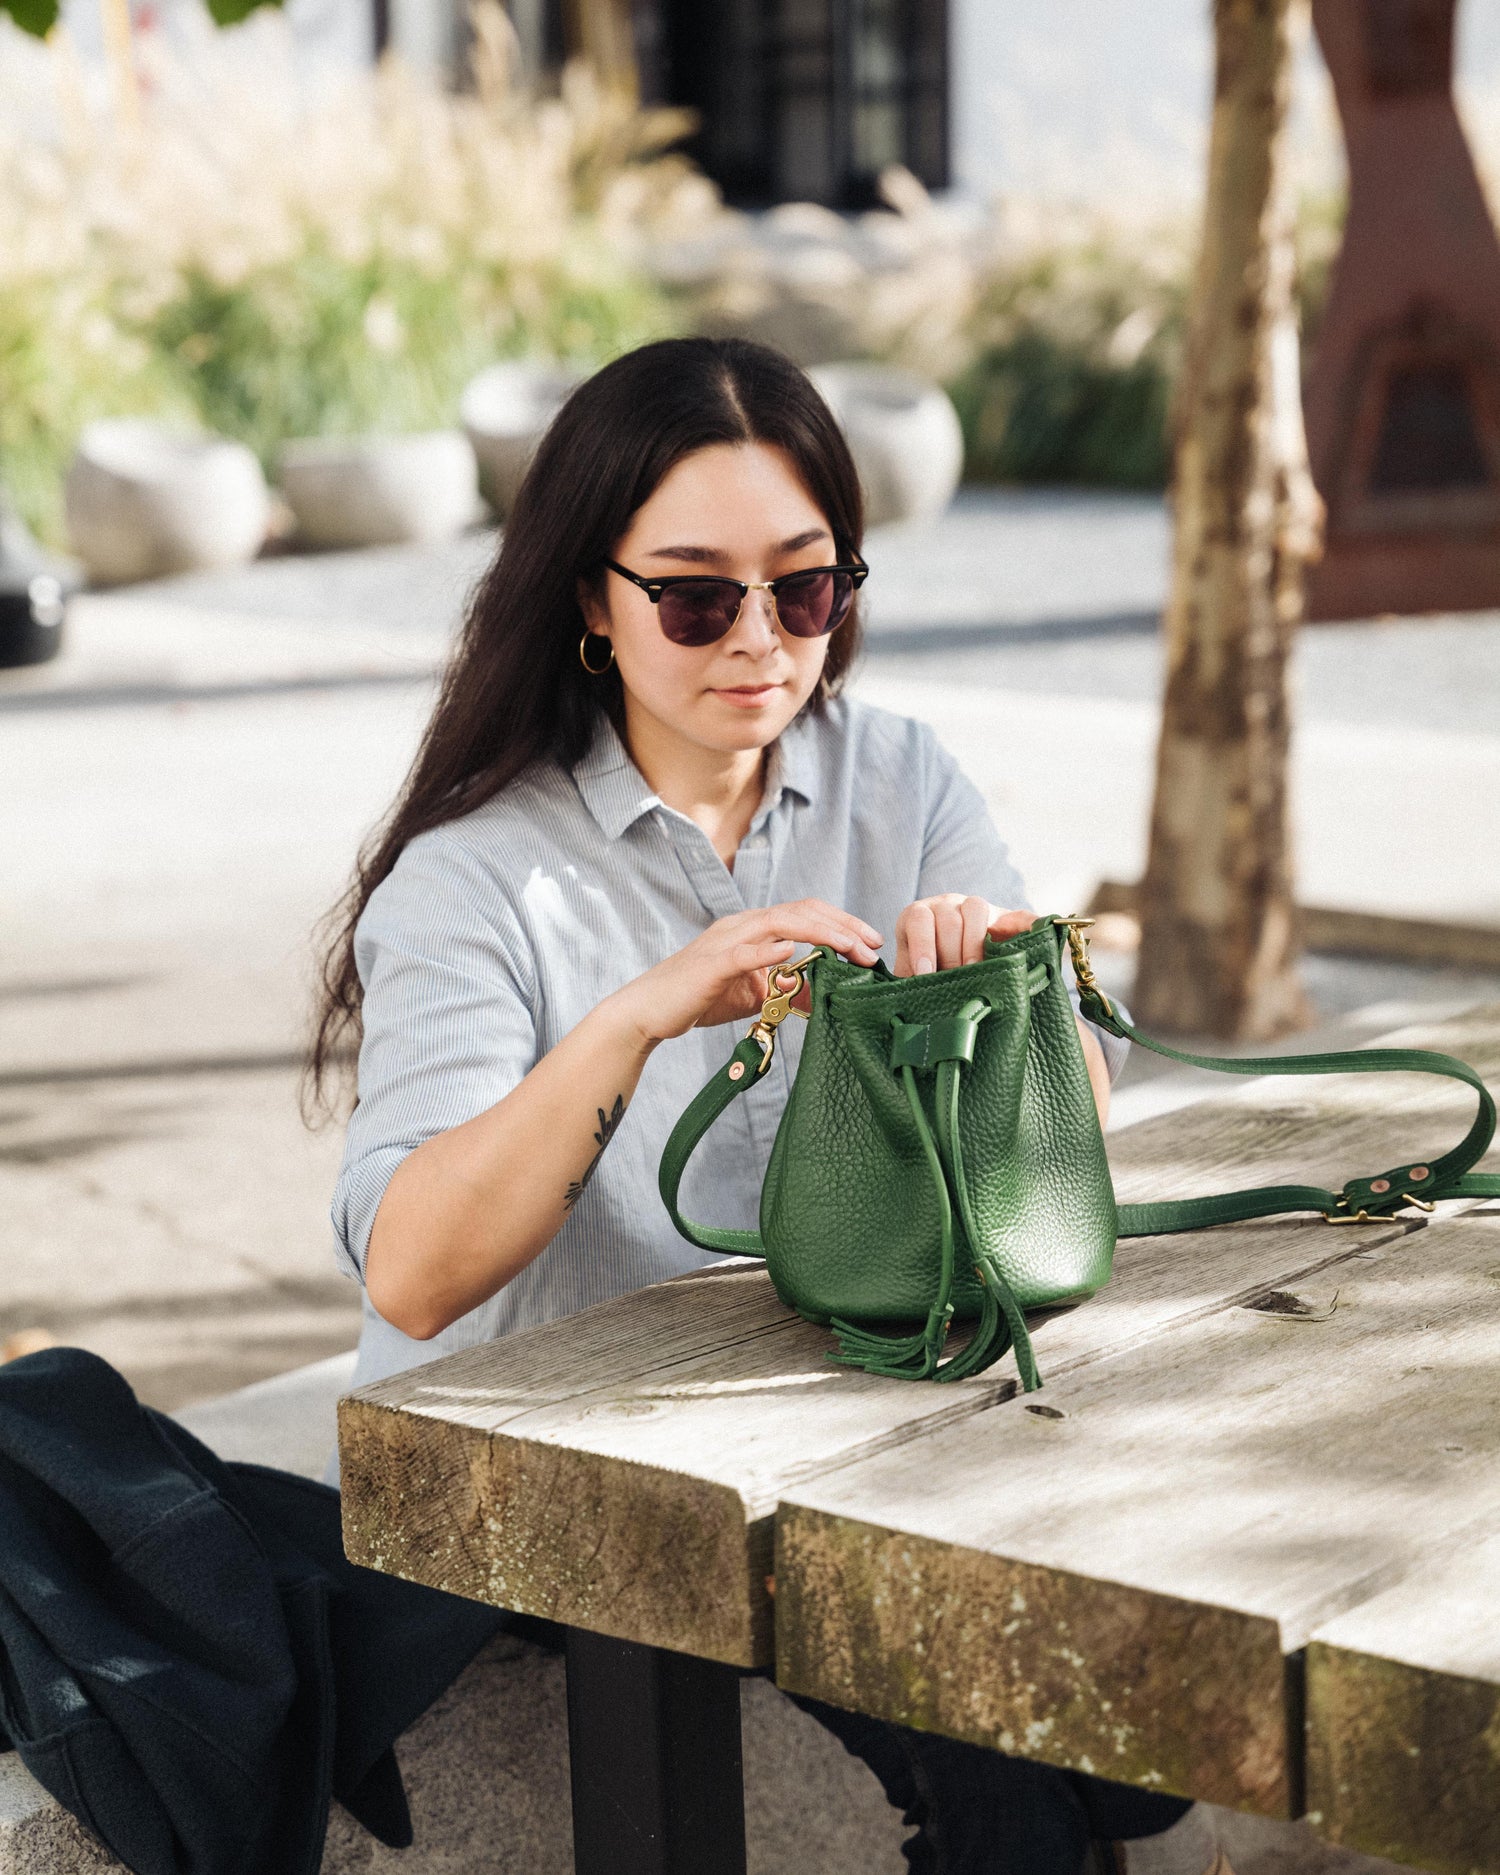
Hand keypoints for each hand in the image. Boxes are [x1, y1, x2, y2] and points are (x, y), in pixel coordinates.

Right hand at [606, 899, 883, 1046]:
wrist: (648, 1012)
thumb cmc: (697, 1000)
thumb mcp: (752, 995)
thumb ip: (784, 989)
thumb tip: (822, 995)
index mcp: (752, 928)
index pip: (805, 912)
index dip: (841, 922)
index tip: (870, 942)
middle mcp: (741, 925)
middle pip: (800, 911)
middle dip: (842, 926)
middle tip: (872, 946)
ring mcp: (725, 941)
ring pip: (780, 924)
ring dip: (820, 934)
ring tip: (849, 949)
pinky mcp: (710, 964)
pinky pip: (744, 952)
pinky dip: (769, 950)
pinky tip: (793, 952)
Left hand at [893, 896, 1031, 976]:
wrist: (956, 958)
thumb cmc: (929, 970)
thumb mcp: (911, 972)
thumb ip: (906, 980)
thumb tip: (903, 1001)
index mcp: (920, 916)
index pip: (919, 920)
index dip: (921, 945)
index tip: (926, 972)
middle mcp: (947, 905)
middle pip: (949, 918)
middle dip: (951, 952)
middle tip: (955, 978)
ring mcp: (978, 908)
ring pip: (976, 908)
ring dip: (974, 941)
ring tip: (976, 969)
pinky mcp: (1007, 917)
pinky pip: (1020, 915)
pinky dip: (1029, 923)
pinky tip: (1037, 933)